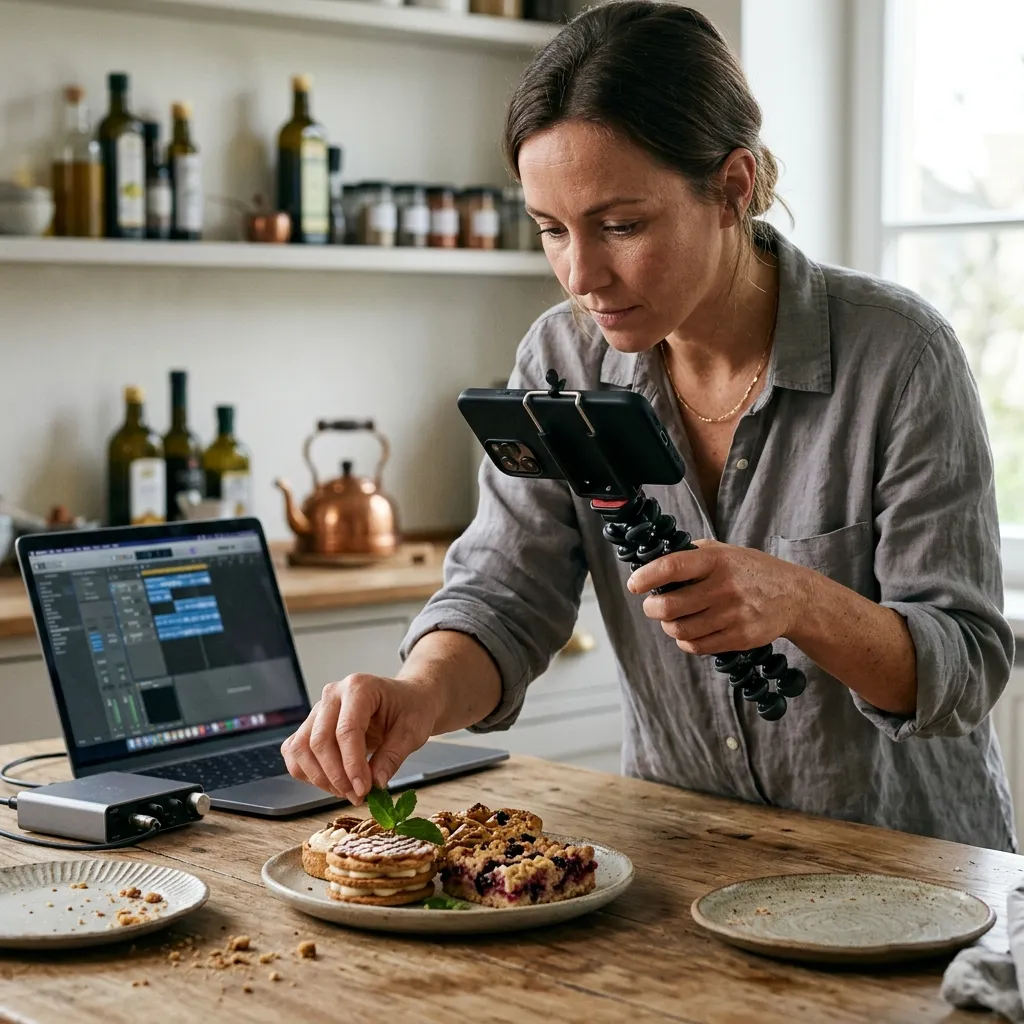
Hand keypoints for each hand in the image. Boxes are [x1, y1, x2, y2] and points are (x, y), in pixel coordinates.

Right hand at [281, 673, 441, 803]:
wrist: (407, 700)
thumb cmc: (411, 709)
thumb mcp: (413, 731)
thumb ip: (393, 756)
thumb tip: (375, 784)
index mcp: (359, 687)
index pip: (346, 730)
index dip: (352, 765)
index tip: (363, 790)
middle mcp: (333, 694)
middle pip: (319, 741)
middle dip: (337, 776)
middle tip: (358, 796)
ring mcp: (318, 709)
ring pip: (301, 749)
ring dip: (321, 778)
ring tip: (347, 792)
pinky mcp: (311, 725)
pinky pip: (295, 752)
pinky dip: (308, 773)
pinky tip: (332, 783)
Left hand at [626, 539, 809, 654]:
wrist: (794, 596)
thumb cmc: (751, 571)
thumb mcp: (725, 551)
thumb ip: (692, 554)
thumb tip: (654, 562)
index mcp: (717, 561)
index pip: (672, 567)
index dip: (646, 576)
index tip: (634, 584)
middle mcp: (724, 587)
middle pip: (670, 606)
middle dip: (652, 608)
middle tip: (651, 605)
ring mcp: (733, 615)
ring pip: (681, 630)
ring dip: (668, 627)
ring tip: (671, 619)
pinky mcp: (740, 637)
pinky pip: (698, 646)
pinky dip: (685, 642)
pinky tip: (688, 633)